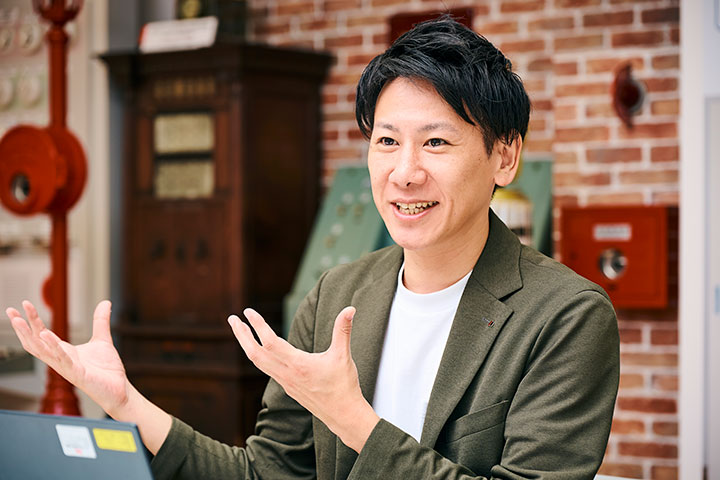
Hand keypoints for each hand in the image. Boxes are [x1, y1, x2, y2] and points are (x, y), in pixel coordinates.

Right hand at [6, 300, 129, 416]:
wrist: (119, 388)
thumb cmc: (106, 369)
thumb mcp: (102, 339)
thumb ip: (101, 321)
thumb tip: (105, 302)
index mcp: (63, 351)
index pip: (41, 334)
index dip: (32, 319)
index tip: (24, 304)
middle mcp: (60, 359)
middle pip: (35, 342)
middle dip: (22, 327)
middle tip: (10, 311)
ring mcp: (66, 367)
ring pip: (42, 351)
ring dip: (29, 335)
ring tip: (18, 321)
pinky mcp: (76, 374)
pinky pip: (61, 359)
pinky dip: (53, 347)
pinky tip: (45, 335)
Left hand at [229, 306, 379, 451]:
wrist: (342, 414)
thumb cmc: (343, 385)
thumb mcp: (343, 355)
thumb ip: (343, 330)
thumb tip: (350, 309)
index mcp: (298, 365)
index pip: (270, 342)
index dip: (258, 325)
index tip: (248, 312)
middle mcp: (287, 374)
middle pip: (255, 354)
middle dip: (241, 335)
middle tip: (232, 318)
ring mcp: (285, 382)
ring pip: (258, 362)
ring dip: (246, 345)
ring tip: (240, 330)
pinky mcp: (288, 387)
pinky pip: (266, 369)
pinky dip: (258, 356)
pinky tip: (259, 349)